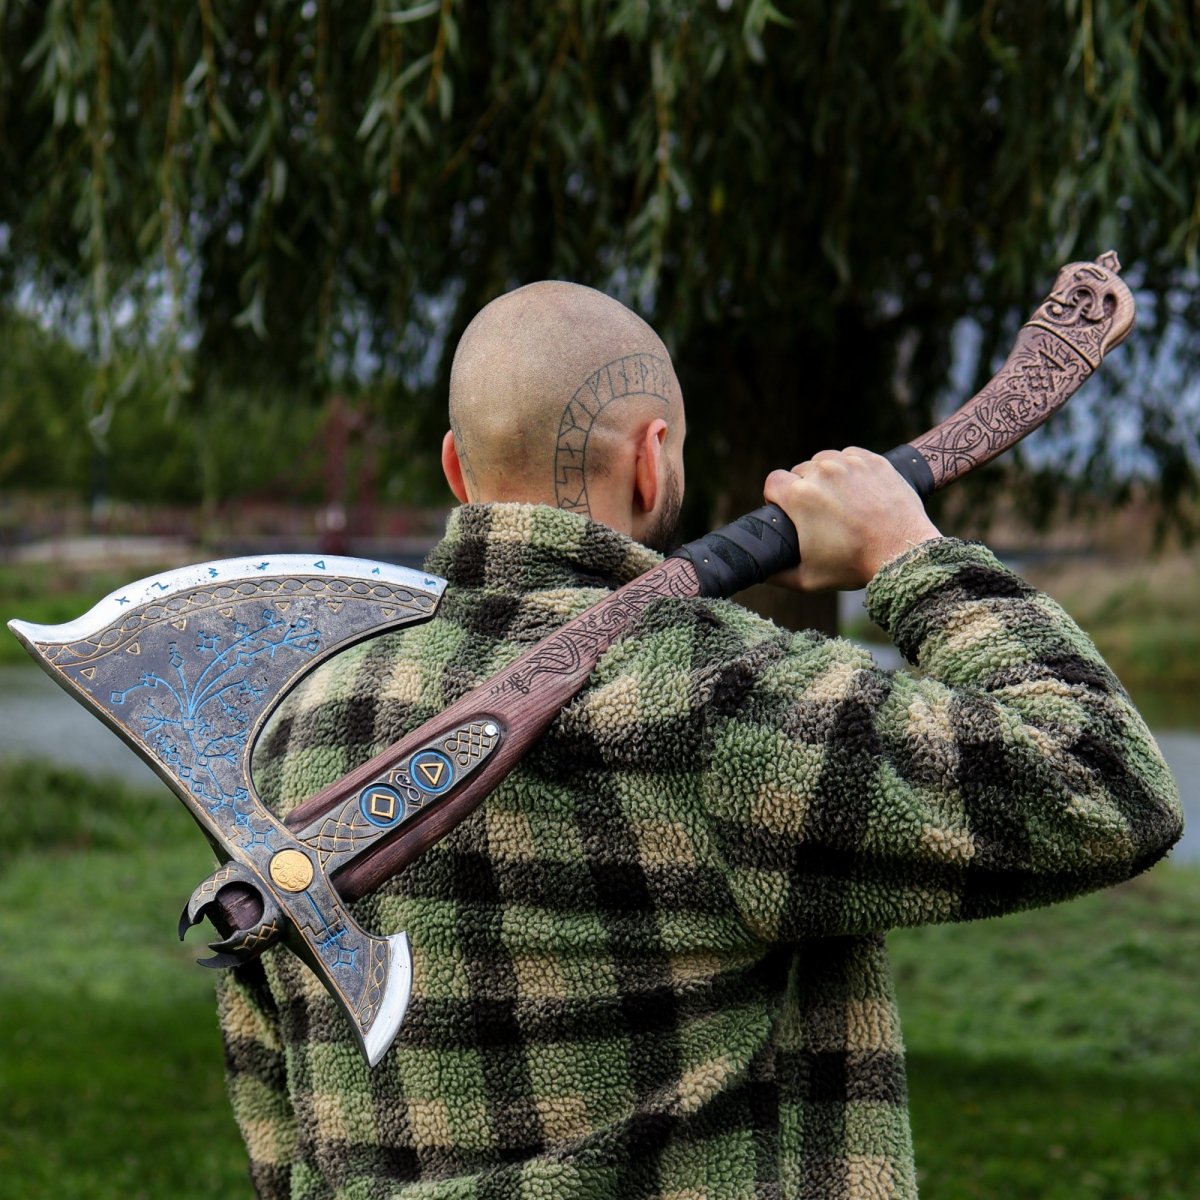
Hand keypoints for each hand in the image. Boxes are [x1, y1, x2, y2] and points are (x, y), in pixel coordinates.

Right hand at [763, 447, 941, 590]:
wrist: (903, 554)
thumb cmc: (854, 566)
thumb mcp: (807, 579)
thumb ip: (776, 575)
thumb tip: (759, 571)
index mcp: (800, 496)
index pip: (773, 481)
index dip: (776, 497)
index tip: (788, 510)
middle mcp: (822, 472)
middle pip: (800, 471)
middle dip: (804, 489)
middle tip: (819, 513)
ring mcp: (850, 463)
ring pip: (825, 461)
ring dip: (826, 476)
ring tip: (839, 500)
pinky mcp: (874, 461)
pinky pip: (851, 456)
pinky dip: (850, 469)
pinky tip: (857, 491)